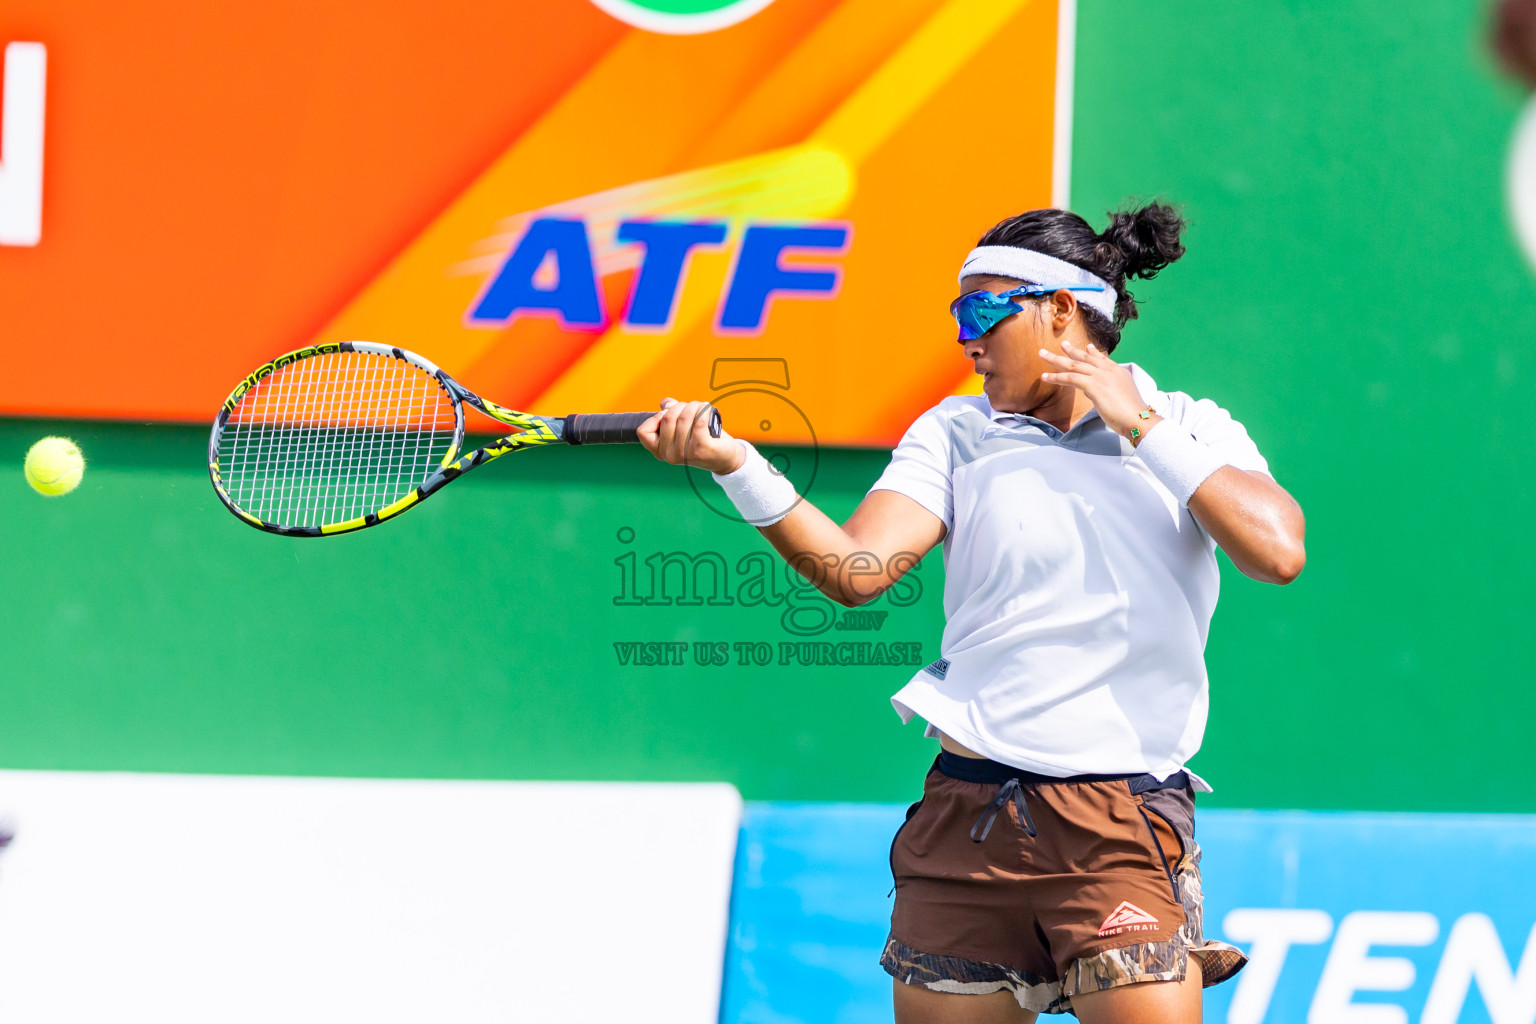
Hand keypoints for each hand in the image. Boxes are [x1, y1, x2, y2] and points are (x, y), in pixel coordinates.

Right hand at [637, 398, 744, 473]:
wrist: (725, 458)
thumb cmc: (702, 440)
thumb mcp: (682, 428)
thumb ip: (670, 414)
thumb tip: (666, 403)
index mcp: (660, 451)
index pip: (644, 431)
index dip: (657, 417)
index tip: (670, 415)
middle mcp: (669, 455)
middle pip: (667, 418)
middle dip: (680, 407)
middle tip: (692, 408)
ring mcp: (685, 453)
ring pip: (684, 417)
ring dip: (694, 406)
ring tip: (702, 408)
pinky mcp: (701, 448)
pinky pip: (699, 420)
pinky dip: (704, 410)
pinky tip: (708, 409)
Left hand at [1038, 340, 1159, 441]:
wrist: (1138, 418)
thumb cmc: (1131, 415)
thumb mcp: (1122, 397)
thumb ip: (1109, 391)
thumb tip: (1095, 391)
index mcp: (1119, 373)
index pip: (1103, 360)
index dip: (1093, 353)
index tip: (1087, 347)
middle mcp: (1109, 371)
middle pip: (1086, 359)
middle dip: (1072, 351)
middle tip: (1062, 344)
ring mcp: (1101, 376)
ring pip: (1074, 365)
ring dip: (1056, 360)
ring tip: (1042, 354)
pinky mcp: (1093, 385)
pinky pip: (1070, 378)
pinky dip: (1056, 377)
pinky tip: (1045, 377)